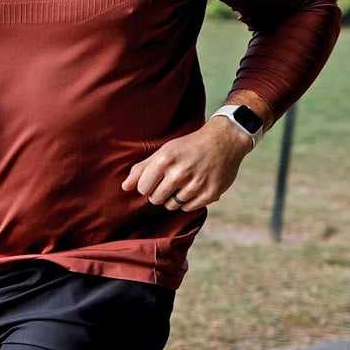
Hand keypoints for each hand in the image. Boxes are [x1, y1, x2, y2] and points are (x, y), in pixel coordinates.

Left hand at [122, 116, 254, 211]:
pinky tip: (195, 187)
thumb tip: (125, 188)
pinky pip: (187, 208)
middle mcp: (179, 174)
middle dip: (159, 193)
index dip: (147, 185)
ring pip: (171, 205)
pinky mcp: (209, 194)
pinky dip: (189, 201)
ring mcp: (195, 185)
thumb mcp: (164, 151)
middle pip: (155, 199)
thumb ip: (142, 169)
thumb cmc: (189, 146)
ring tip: (184, 182)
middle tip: (170, 180)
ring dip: (174, 197)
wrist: (224, 141)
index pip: (142, 188)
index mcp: (165, 160)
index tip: (156, 178)